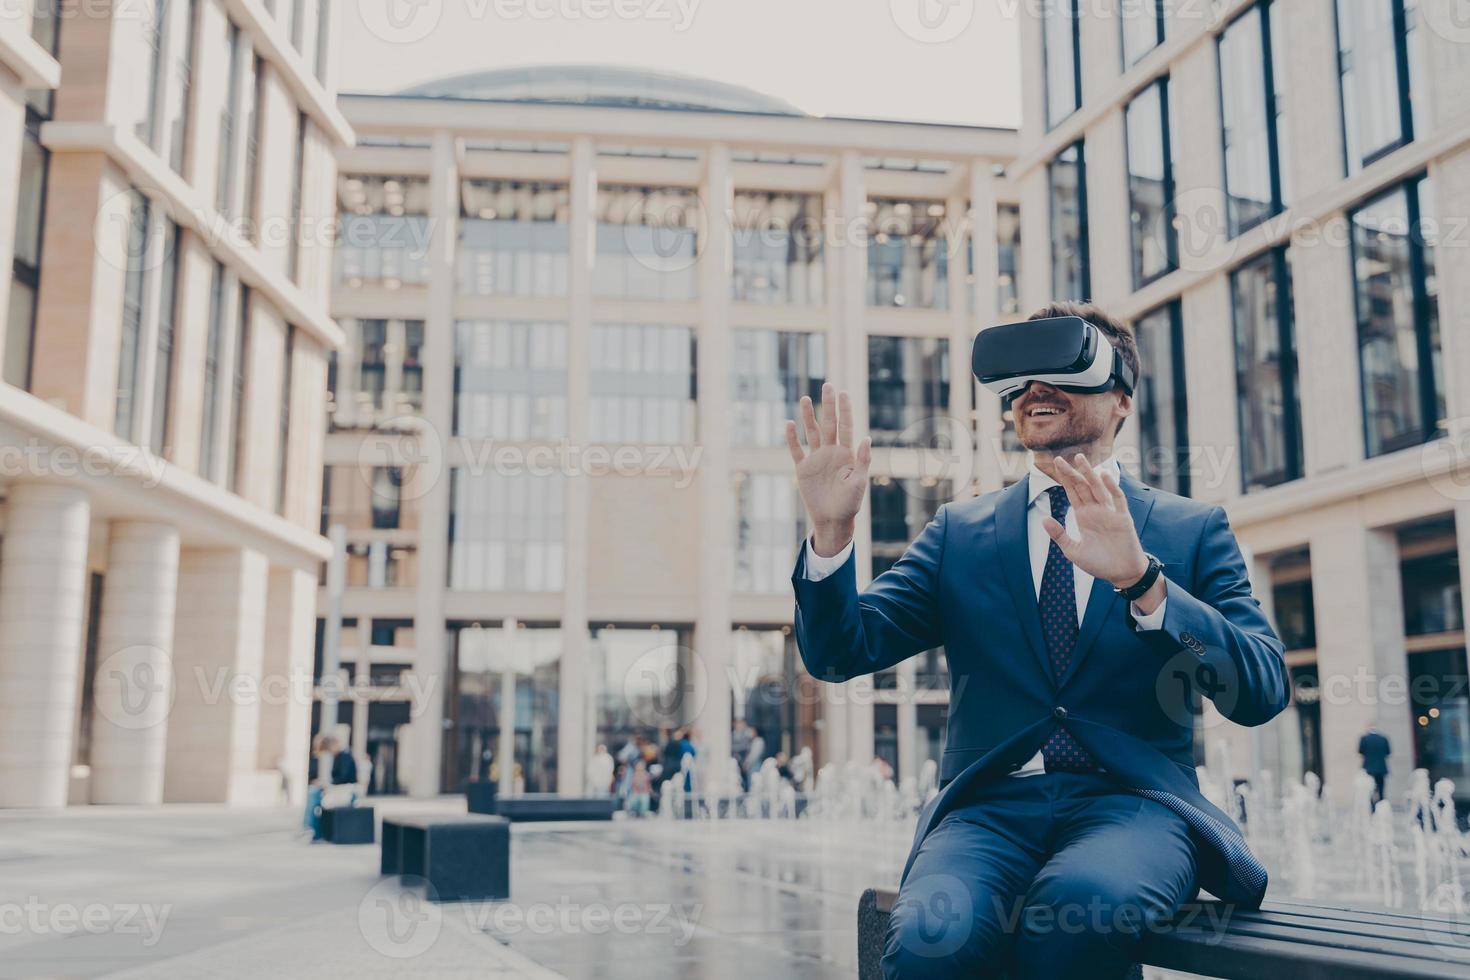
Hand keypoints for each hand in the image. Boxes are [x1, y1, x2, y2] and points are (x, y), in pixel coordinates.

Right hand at [785, 383, 870, 556]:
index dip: (845, 410)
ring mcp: (816, 459)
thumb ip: (862, 460)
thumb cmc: (850, 503)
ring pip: (812, 433)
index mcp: (846, 454)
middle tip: (828, 385)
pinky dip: (792, 438)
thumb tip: (866, 437)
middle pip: (829, 424)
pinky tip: (789, 424)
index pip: (846, 426)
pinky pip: (796, 451)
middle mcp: (831, 452)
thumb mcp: (859, 482)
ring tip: (806, 398)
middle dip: (829, 405)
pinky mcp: (804, 470)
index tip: (843, 393)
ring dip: (809, 416)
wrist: (833, 520)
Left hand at [1041, 454, 1149, 588]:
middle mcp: (1096, 511)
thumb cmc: (1099, 564)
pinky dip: (1112, 487)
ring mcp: (1110, 513)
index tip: (1055, 466)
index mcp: (1083, 517)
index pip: (1072, 493)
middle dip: (1072, 473)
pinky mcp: (1123, 518)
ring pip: (1098, 488)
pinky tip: (1104, 475)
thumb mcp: (1073, 550)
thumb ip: (1059, 535)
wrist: (1122, 574)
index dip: (1064, 479)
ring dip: (1090, 474)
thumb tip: (1043, 519)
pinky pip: (1118, 499)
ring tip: (1080, 459)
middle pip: (1082, 487)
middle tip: (1059, 459)